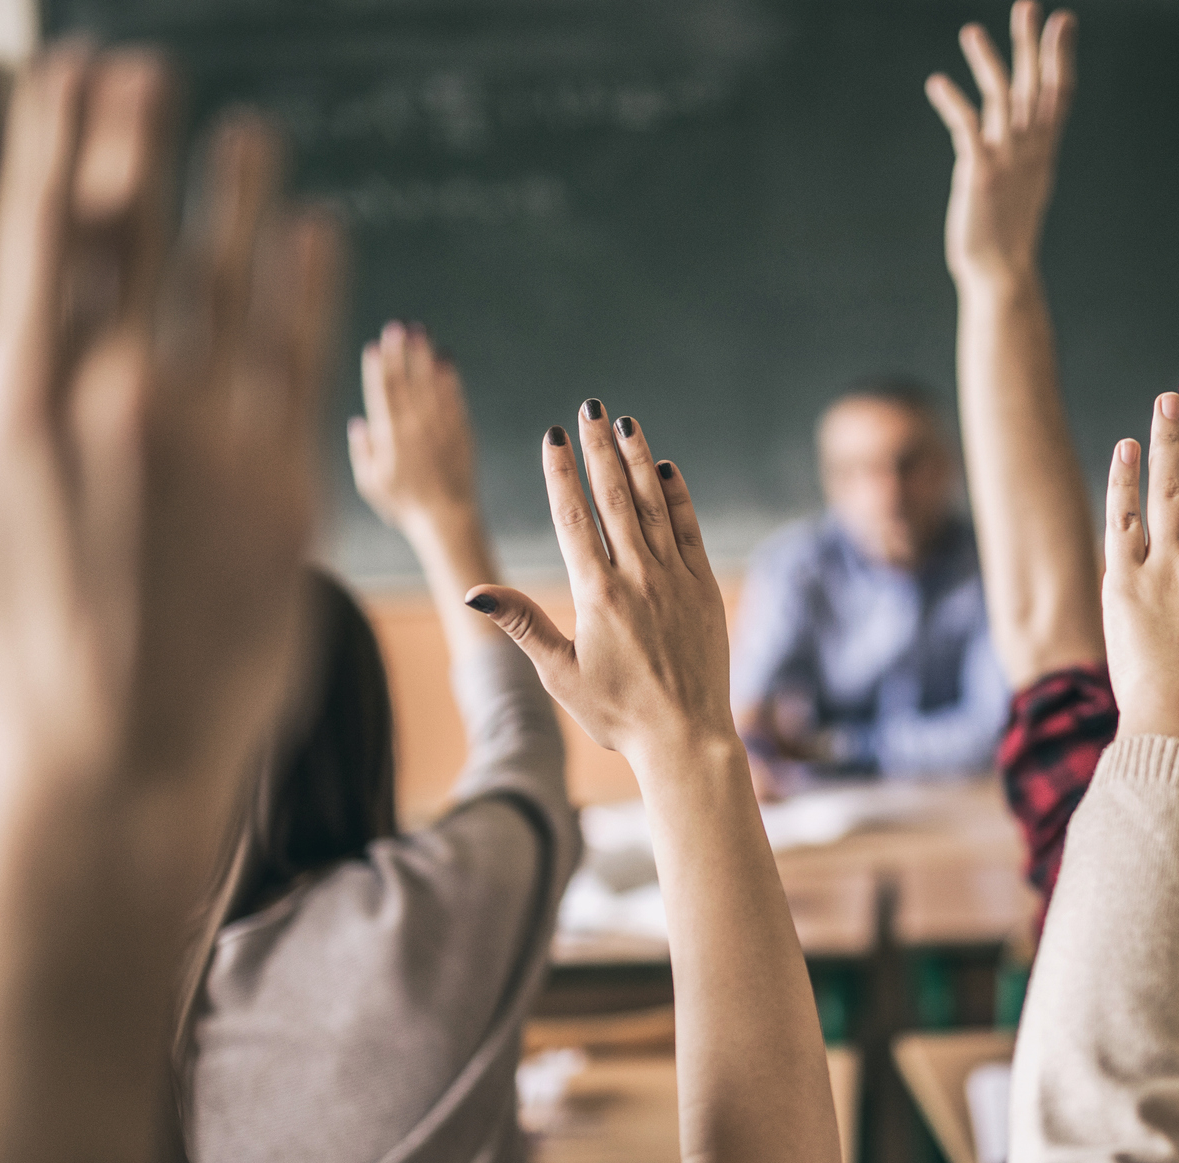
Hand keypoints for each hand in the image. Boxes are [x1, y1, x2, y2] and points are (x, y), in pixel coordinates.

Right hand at [0, 50, 338, 805]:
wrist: (110, 772)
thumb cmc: (5, 655)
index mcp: (14, 399)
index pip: (37, 230)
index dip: (60, 140)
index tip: (76, 74)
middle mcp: (112, 400)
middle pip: (130, 237)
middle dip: (139, 145)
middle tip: (153, 73)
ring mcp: (205, 442)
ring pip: (229, 284)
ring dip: (238, 197)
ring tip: (249, 135)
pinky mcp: (283, 490)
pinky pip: (303, 362)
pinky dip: (310, 288)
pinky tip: (317, 235)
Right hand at [347, 321, 479, 532]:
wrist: (446, 519)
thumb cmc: (404, 505)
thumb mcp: (371, 483)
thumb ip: (362, 452)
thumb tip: (358, 422)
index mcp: (389, 439)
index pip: (381, 395)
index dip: (377, 368)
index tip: (374, 345)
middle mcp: (414, 429)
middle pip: (405, 383)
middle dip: (400, 352)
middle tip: (398, 325)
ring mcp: (439, 429)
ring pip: (430, 386)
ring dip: (425, 357)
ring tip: (422, 331)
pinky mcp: (461, 433)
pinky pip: (454, 400)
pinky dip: (450, 379)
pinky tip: (447, 358)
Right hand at [463, 407, 733, 772]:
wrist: (685, 737)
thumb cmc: (616, 713)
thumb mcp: (559, 673)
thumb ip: (522, 624)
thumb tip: (475, 592)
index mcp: (597, 595)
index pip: (573, 518)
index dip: (562, 472)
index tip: (554, 435)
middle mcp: (637, 578)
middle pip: (613, 498)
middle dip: (599, 448)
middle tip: (589, 408)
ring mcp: (675, 579)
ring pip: (653, 505)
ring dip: (638, 460)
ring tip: (626, 423)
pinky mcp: (703, 588)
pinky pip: (690, 529)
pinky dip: (678, 496)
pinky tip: (667, 469)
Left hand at [926, 2, 1076, 289]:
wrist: (1002, 274)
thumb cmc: (1006, 233)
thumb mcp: (1023, 183)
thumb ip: (1020, 149)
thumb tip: (1016, 126)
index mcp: (1042, 151)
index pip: (1058, 94)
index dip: (1060, 56)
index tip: (1063, 21)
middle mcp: (1031, 150)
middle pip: (1035, 86)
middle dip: (1032, 44)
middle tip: (1029, 5)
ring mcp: (1008, 161)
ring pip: (1002, 100)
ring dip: (988, 63)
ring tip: (971, 31)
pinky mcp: (982, 174)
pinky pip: (969, 129)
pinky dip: (953, 103)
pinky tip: (936, 83)